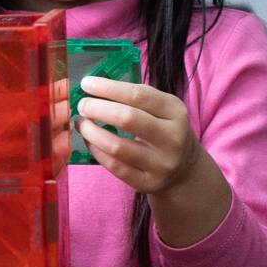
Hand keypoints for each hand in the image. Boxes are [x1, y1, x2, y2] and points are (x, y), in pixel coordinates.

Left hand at [74, 75, 205, 195]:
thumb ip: (137, 97)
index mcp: (176, 112)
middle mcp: (172, 137)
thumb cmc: (165, 130)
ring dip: (92, 132)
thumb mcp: (164, 109)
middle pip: (127, 118)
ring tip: (81, 124)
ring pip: (117, 146)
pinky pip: (114, 166)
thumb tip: (97, 88)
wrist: (185, 168)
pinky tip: (90, 141)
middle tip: (82, 105)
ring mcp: (161, 163)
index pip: (138, 95)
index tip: (86, 83)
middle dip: (97, 109)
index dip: (108, 88)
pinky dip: (97, 151)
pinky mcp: (148, 182)